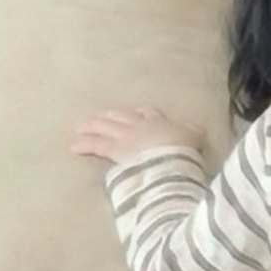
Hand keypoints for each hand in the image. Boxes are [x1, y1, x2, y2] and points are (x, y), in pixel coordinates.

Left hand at [73, 105, 202, 165]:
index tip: (137, 113)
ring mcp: (126, 136)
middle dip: (108, 117)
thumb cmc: (185, 148)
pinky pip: (96, 145)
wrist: (172, 157)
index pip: (148, 113)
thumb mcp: (194, 137)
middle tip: (98, 117)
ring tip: (81, 128)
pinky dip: (85, 145)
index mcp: (159, 122)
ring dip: (92, 127)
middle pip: (120, 117)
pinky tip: (74, 147)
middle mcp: (139, 125)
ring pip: (104, 127)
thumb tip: (197, 130)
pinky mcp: (115, 149)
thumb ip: (192, 132)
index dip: (141, 113)